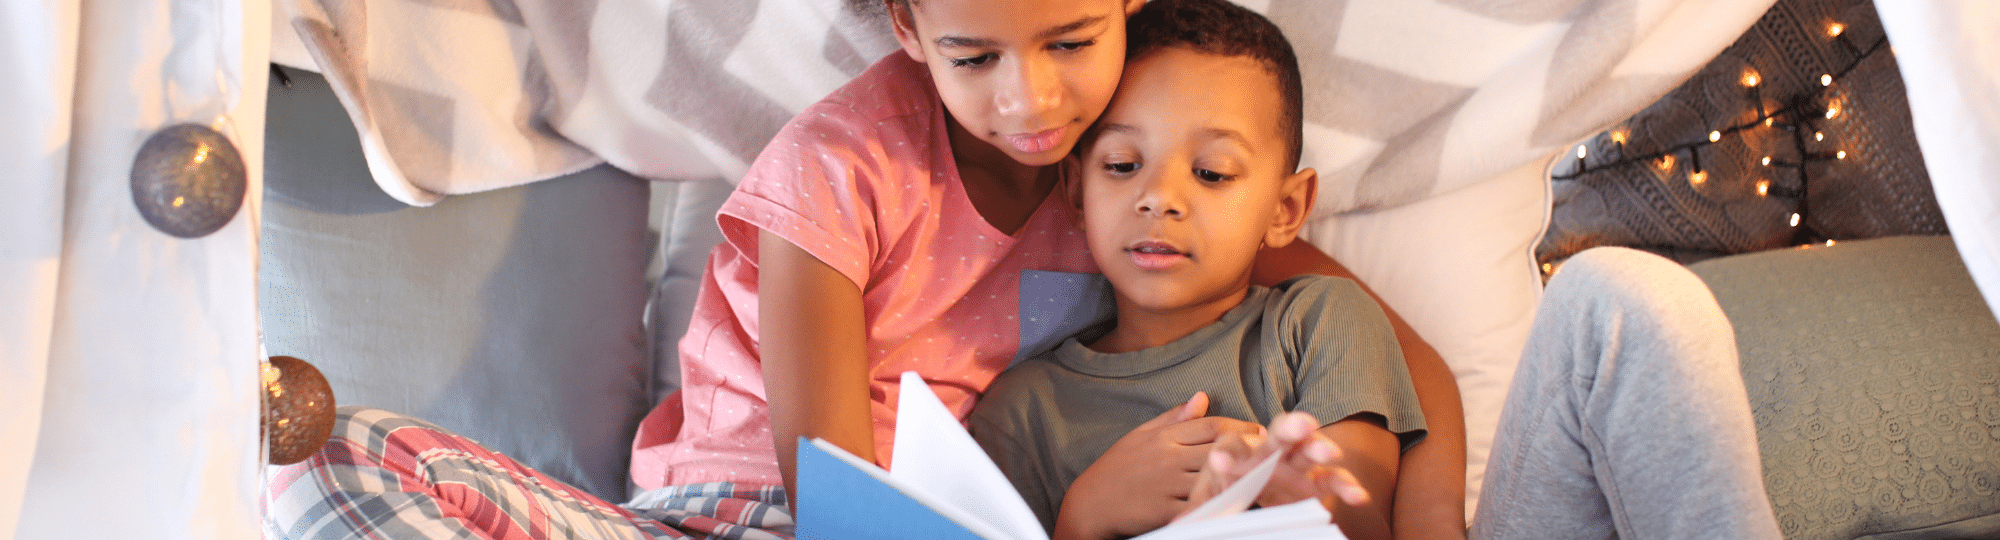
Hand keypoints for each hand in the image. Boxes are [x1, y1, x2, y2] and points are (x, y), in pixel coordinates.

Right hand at [1052, 392, 1263, 539]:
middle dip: (1250, 449)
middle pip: (1219, 448)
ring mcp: (1168, 484)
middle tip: (1276, 451)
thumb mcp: (1141, 435)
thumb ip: (1174, 417)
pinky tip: (1240, 501)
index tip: (1261, 432)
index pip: (1211, 426)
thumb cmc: (1115, 470)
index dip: (1240, 427)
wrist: (1089, 506)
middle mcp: (1168, 457)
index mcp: (1163, 437)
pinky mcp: (1167, 510)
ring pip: (1215, 476)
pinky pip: (1201, 505)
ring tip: (1267, 473)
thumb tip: (1203, 396)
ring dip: (1242, 474)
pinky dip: (1221, 503)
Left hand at [1184, 411, 1368, 514]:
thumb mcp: (1210, 500)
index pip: (1232, 448)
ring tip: (1329, 452)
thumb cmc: (1228, 491)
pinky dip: (1347, 486)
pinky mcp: (1317, 483)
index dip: (1228, 455)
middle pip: (1279, 436)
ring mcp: (1297, 465)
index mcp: (1239, 452)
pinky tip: (1357, 495)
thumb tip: (1180, 525)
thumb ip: (1199, 508)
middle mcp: (1271, 452)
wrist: (1256, 494)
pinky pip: (1334, 481)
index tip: (1220, 463)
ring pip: (1310, 451)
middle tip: (1299, 424)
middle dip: (1290, 428)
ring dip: (1320, 448)